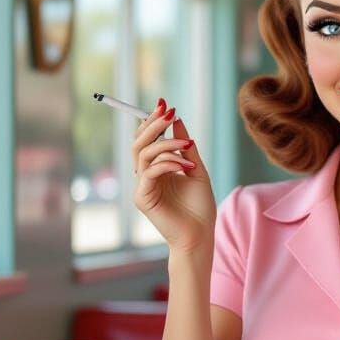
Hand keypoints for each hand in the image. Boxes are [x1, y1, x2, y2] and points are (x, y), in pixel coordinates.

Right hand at [132, 99, 216, 253]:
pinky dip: (168, 163)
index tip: (165, 104)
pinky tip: (186, 166)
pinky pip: (150, 171)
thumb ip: (186, 148)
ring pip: (144, 153)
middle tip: (168, 112)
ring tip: (187, 147)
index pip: (147, 139)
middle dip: (153, 124)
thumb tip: (178, 120)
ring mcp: (142, 186)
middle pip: (139, 142)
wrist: (200, 235)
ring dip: (167, 144)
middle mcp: (146, 175)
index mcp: (156, 169)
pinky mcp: (143, 197)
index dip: (152, 121)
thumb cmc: (200, 208)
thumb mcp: (196, 170)